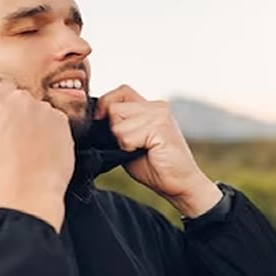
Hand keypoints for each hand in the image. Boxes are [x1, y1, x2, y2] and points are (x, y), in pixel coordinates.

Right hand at [0, 81, 74, 231]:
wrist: (28, 189)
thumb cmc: (4, 173)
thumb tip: (1, 121)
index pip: (2, 90)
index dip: (7, 107)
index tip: (10, 119)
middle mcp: (17, 99)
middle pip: (23, 99)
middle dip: (25, 114)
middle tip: (24, 137)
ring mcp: (42, 107)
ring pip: (42, 110)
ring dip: (41, 123)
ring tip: (37, 149)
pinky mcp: (61, 118)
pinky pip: (58, 121)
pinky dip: (56, 132)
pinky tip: (49, 151)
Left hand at [95, 84, 221, 217]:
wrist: (180, 184)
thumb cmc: (155, 166)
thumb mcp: (131, 141)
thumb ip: (118, 126)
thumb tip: (95, 118)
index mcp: (151, 107)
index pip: (120, 91)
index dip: (107, 105)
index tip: (103, 122)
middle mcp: (157, 106)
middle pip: (114, 107)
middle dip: (114, 130)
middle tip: (131, 146)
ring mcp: (160, 114)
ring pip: (117, 123)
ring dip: (122, 142)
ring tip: (140, 150)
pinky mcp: (160, 127)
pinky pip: (126, 136)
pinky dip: (128, 149)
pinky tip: (146, 153)